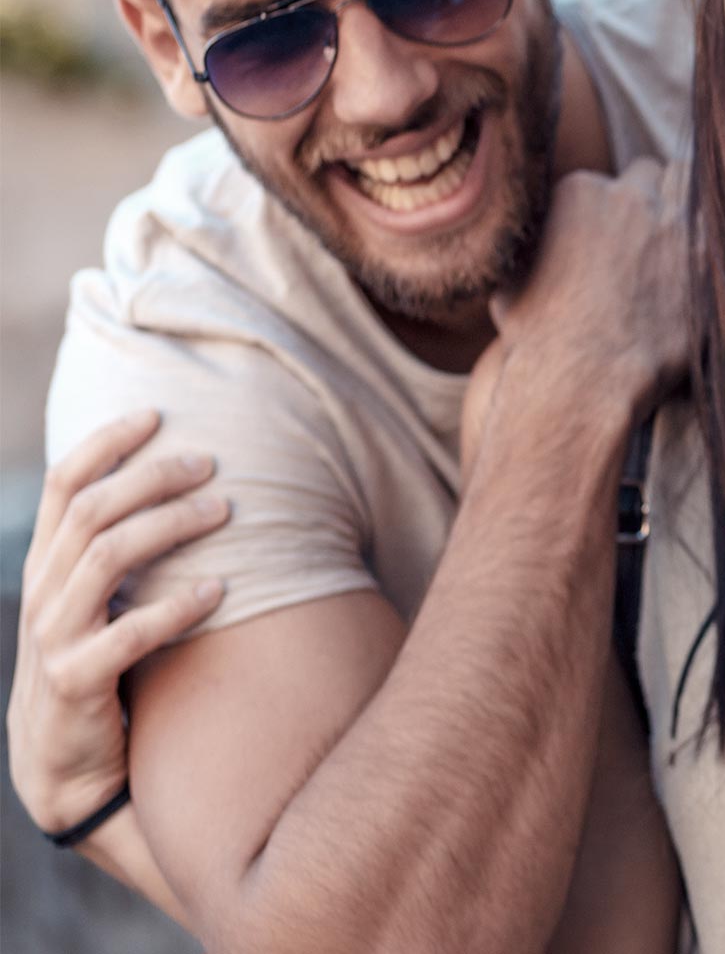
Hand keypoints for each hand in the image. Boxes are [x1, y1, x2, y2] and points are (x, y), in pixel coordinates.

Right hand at [8, 411, 225, 837]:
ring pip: (106, 557)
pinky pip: (128, 633)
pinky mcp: (76, 681)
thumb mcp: (95, 603)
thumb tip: (180, 487)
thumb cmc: (96, 668)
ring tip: (225, 510)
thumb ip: (117, 552)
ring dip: (170, 526)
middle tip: (210, 462)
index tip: (156, 413)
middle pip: (90, 511)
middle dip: (151, 477)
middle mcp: (43, 593)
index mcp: (46, 565)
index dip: (104, 443)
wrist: (64, 767)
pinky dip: (177, 606)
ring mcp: (54, 638)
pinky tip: (220, 591)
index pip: (62, 484)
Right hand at [489, 160, 689, 403]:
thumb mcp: (512, 275)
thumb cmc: (538, 335)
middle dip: (649, 194)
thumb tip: (536, 240)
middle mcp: (631, 199)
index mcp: (581, 192)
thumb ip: (533, 243)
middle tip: (648, 229)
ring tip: (678, 233)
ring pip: (689, 185)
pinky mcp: (707, 259)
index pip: (605, 183)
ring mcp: (675, 225)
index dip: (609, 210)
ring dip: (683, 202)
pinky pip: (718, 227)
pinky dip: (708, 239)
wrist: (582, 374)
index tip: (611, 235)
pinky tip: (700, 260)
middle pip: (650, 174)